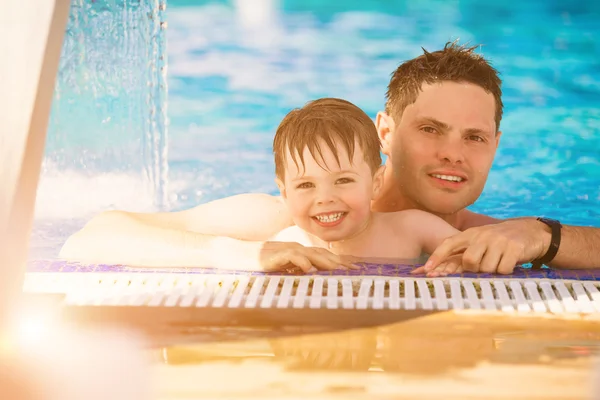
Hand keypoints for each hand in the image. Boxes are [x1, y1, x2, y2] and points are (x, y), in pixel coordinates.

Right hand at [259, 241, 357, 272]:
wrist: (239, 254)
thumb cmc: (260, 262)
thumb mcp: (283, 267)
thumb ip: (296, 268)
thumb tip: (312, 274)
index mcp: (299, 251)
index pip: (323, 254)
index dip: (339, 260)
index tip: (354, 267)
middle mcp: (295, 248)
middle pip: (321, 253)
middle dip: (339, 261)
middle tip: (355, 269)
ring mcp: (286, 250)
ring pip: (309, 254)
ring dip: (325, 261)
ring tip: (338, 268)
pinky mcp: (275, 255)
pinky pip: (290, 256)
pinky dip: (300, 261)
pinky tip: (308, 268)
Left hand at [412, 218, 550, 275]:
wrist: (531, 232)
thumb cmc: (498, 242)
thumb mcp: (479, 242)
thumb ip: (462, 253)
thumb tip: (438, 271)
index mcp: (471, 234)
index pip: (449, 243)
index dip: (437, 256)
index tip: (426, 269)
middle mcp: (483, 235)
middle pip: (469, 261)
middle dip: (475, 269)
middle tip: (485, 266)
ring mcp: (499, 241)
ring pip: (487, 268)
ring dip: (492, 271)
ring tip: (499, 262)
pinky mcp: (515, 248)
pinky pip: (503, 270)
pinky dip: (506, 271)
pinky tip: (510, 263)